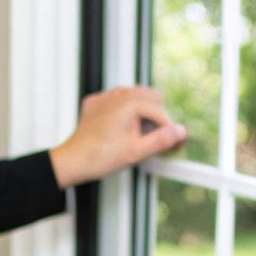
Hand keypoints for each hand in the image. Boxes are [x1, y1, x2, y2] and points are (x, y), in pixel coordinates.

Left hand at [48, 85, 187, 187]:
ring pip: (134, 95)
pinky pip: (115, 99)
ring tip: (141, 133)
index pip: (160, 113)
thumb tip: (181, 131)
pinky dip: (123, 110)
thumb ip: (162, 140)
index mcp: (130, 103)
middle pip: (151, 97)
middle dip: (158, 115)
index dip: (170, 130)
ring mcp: (104, 97)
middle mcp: (117, 94)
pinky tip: (121, 128)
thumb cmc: (101, 157)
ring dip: (142, 111)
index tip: (175, 144)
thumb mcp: (137, 152)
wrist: (73, 161)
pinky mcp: (94, 103)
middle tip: (158, 137)